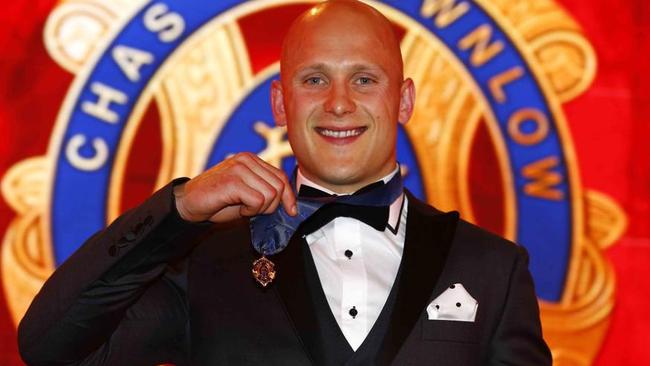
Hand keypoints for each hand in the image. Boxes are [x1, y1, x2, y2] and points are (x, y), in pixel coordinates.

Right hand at [173, 153, 296, 222]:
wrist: (188, 204)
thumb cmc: (218, 201)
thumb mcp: (247, 194)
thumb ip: (266, 192)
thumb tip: (291, 204)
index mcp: (251, 160)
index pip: (281, 176)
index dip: (289, 196)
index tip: (291, 211)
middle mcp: (246, 159)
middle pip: (279, 186)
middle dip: (271, 206)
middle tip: (253, 210)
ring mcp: (239, 168)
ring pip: (270, 194)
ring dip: (259, 209)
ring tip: (243, 207)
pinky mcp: (233, 181)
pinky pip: (258, 201)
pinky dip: (250, 211)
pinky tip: (238, 208)